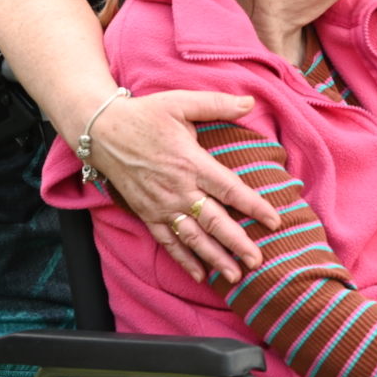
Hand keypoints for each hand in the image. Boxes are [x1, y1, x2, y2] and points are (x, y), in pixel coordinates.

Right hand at [83, 91, 285, 284]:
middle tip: (258, 261)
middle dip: (238, 243)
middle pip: (214, 221)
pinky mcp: (147, 213)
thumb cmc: (145, 115)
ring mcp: (161, 205)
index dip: (254, 207)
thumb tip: (251, 101)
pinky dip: (184, 259)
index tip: (275, 221)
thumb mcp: (181, 102)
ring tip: (235, 275)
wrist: (101, 131)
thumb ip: (217, 104)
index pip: (230, 190)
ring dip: (215, 258)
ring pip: (193, 238)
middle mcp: (178, 189)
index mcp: (192, 163)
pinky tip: (200, 275)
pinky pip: (168, 241)